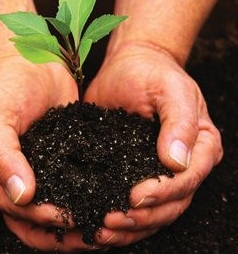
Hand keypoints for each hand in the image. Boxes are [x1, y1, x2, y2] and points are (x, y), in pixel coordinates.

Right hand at [0, 54, 96, 251]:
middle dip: (60, 231)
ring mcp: (39, 167)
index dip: (40, 218)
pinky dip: (88, 192)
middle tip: (91, 233)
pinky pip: (74, 180)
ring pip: (57, 204)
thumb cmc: (1, 84)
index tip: (67, 216)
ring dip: (78, 217)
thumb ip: (1, 157)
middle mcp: (12, 176)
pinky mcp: (61, 154)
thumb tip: (20, 196)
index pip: (13, 209)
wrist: (26, 58)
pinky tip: (107, 197)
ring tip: (104, 222)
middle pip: (34, 218)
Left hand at [85, 43, 222, 246]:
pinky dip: (116, 215)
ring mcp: (155, 170)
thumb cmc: (152, 73)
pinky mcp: (130, 170)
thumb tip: (178, 162)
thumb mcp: (171, 89)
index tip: (136, 196)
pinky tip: (96, 222)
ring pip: (150, 212)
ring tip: (101, 229)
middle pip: (170, 204)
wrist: (130, 66)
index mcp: (199, 145)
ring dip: (128, 226)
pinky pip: (128, 200)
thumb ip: (180, 122)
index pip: (187, 180)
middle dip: (142, 217)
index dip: (163, 192)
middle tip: (112, 219)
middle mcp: (181, 164)